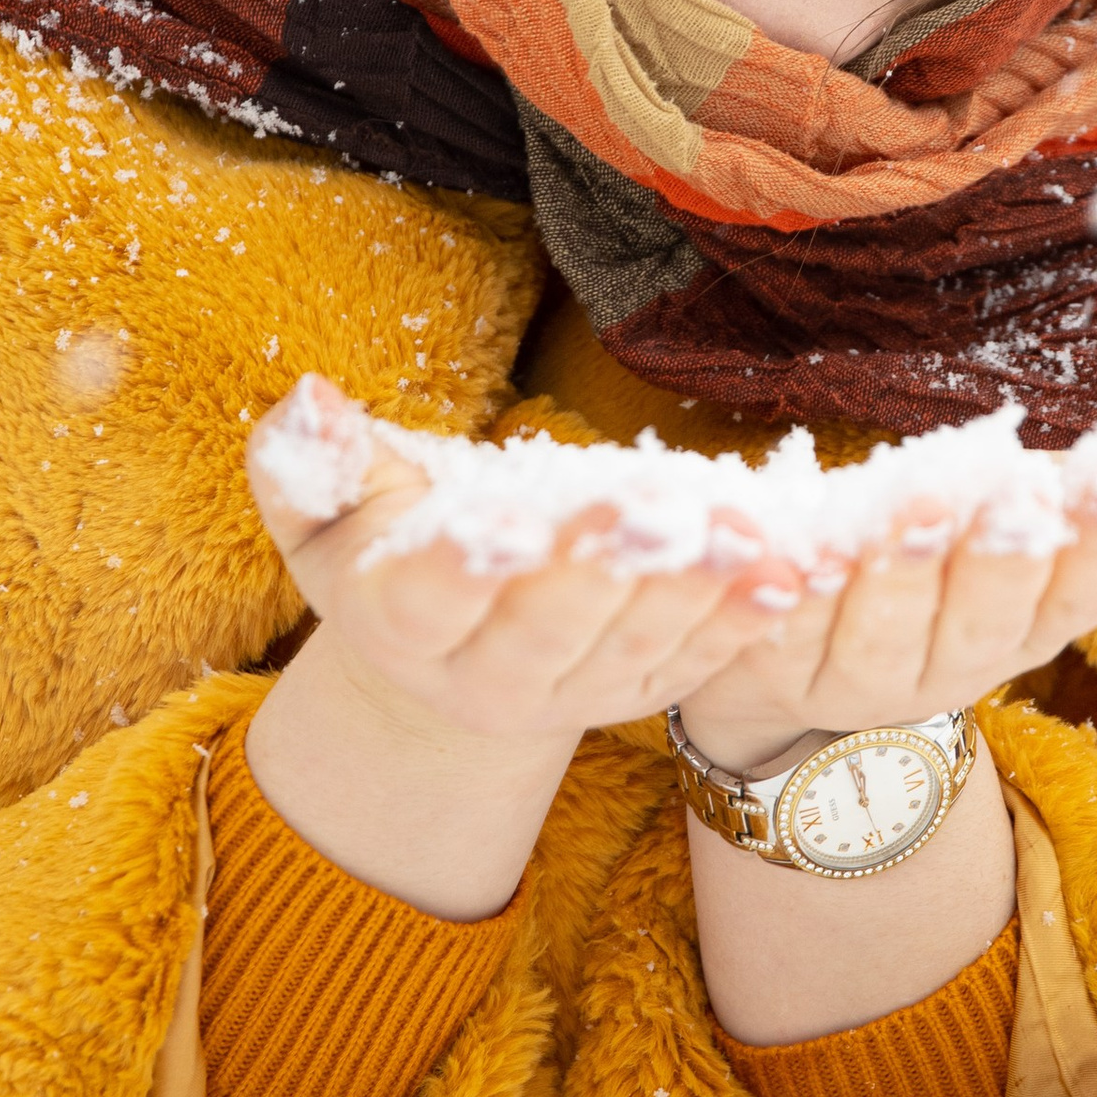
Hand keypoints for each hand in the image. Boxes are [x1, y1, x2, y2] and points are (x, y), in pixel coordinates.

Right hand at [240, 386, 785, 910]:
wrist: (445, 642)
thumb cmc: (382, 543)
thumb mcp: (327, 504)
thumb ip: (309, 461)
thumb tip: (310, 401)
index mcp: (398, 625)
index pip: (428, 599)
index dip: (469, 564)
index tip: (510, 519)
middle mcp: (484, 679)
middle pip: (547, 631)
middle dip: (603, 571)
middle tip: (655, 511)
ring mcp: (570, 695)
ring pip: (634, 648)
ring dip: (693, 591)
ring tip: (742, 535)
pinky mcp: (639, 692)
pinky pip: (697, 660)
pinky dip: (743, 619)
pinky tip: (787, 572)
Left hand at [675, 496, 1096, 775]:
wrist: (793, 645)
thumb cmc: (939, 561)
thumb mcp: (1031, 515)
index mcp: (1023, 631)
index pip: (1079, 596)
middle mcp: (947, 670)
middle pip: (984, 622)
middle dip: (1005, 559)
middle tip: (1020, 494)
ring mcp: (856, 680)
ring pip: (883, 630)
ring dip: (904, 567)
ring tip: (921, 497)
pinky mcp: (768, 667)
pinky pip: (775, 629)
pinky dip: (784, 590)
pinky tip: (797, 542)